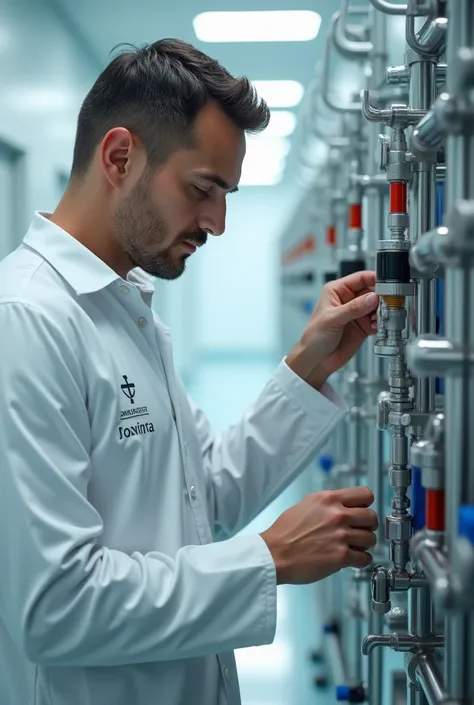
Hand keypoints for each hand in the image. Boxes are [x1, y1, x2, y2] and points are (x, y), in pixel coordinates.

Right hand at [260, 487, 377, 584]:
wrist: (275, 553)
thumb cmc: (285, 532)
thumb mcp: (306, 504)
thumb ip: (327, 503)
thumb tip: (342, 505)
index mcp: (328, 499)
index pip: (365, 494)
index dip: (366, 504)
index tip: (363, 511)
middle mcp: (337, 515)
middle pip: (372, 516)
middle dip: (368, 525)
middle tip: (361, 530)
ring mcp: (341, 536)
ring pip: (371, 538)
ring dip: (365, 544)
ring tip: (354, 546)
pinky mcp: (341, 556)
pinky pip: (366, 558)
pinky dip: (362, 560)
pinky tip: (353, 558)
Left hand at [286, 271, 378, 388]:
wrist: (316, 360)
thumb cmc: (314, 337)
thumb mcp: (332, 319)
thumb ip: (353, 308)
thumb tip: (372, 298)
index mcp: (337, 291)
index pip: (360, 278)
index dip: (374, 279)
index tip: (386, 284)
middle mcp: (349, 300)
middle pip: (372, 291)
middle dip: (382, 297)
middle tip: (388, 303)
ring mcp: (357, 313)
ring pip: (377, 306)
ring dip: (383, 311)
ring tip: (384, 317)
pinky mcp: (364, 326)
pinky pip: (378, 321)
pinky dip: (382, 323)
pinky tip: (380, 326)